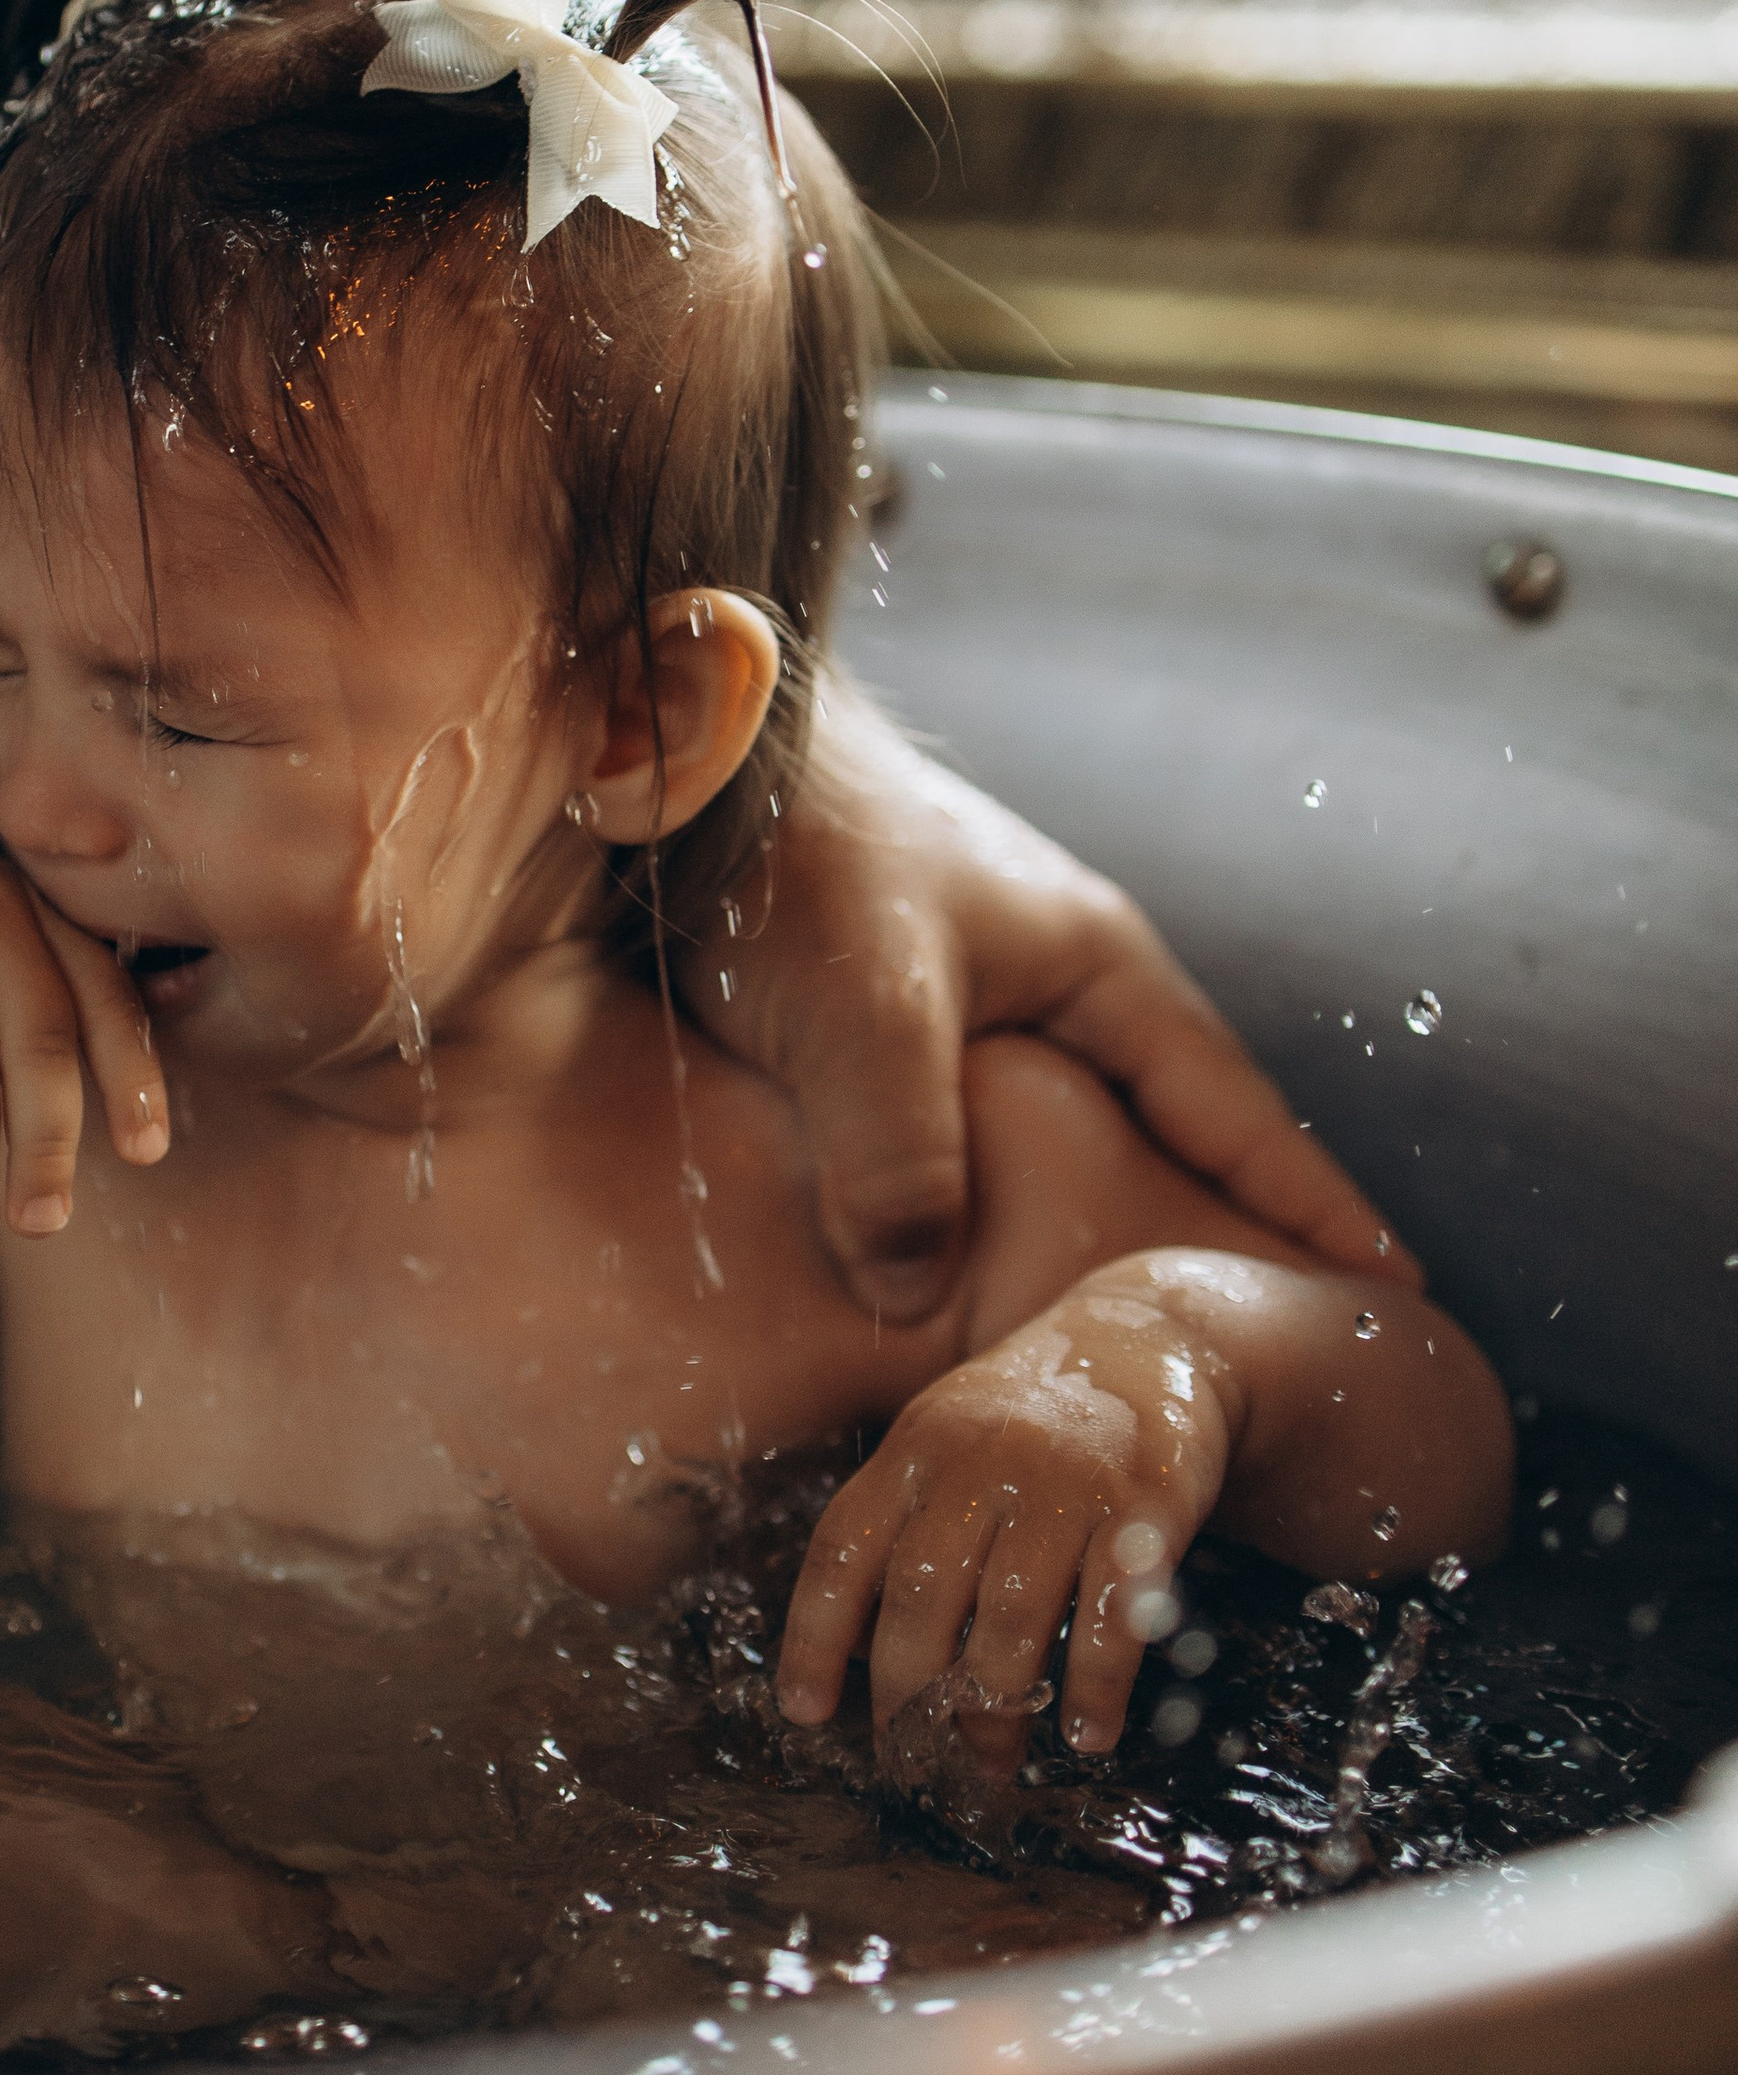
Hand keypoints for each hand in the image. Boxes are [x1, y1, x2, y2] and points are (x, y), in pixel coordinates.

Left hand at [685, 688, 1412, 1321]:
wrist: (679, 747)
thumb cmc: (795, 847)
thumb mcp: (866, 1015)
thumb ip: (902, 1163)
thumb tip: (918, 1301)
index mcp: (1095, 965)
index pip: (1238, 1110)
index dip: (1310, 1206)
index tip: (1395, 1286)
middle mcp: (1051, 978)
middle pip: (1169, 1127)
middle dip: (1226, 1219)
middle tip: (1287, 1328)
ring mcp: (970, 991)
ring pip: (1063, 1136)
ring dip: (1100, 1215)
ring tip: (1139, 1316)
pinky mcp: (879, 1014)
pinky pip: (964, 1134)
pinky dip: (990, 1201)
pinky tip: (974, 1266)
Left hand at [775, 1276, 1235, 1774]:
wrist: (1154, 1338)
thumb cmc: (1032, 1414)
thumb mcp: (946, 1436)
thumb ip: (899, 1521)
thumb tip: (853, 1651)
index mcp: (919, 1445)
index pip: (844, 1549)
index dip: (814, 1637)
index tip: (804, 1712)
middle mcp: (982, 1460)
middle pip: (922, 1598)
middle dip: (909, 1699)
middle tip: (914, 1761)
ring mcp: (1066, 1482)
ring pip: (1011, 1620)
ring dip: (995, 1710)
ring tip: (988, 1763)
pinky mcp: (1145, 1507)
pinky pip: (1111, 1617)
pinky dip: (1095, 1688)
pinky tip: (1086, 1736)